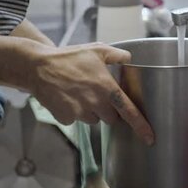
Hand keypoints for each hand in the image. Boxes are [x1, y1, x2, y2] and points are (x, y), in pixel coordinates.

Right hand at [27, 42, 154, 144]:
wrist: (37, 67)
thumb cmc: (68, 57)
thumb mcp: (96, 50)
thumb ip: (116, 55)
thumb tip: (129, 58)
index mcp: (106, 87)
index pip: (129, 111)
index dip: (141, 126)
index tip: (150, 138)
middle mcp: (95, 102)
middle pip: (111, 118)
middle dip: (107, 110)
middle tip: (96, 94)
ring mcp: (80, 111)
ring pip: (93, 120)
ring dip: (90, 111)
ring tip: (78, 93)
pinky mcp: (66, 117)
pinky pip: (76, 120)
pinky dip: (73, 112)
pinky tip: (66, 98)